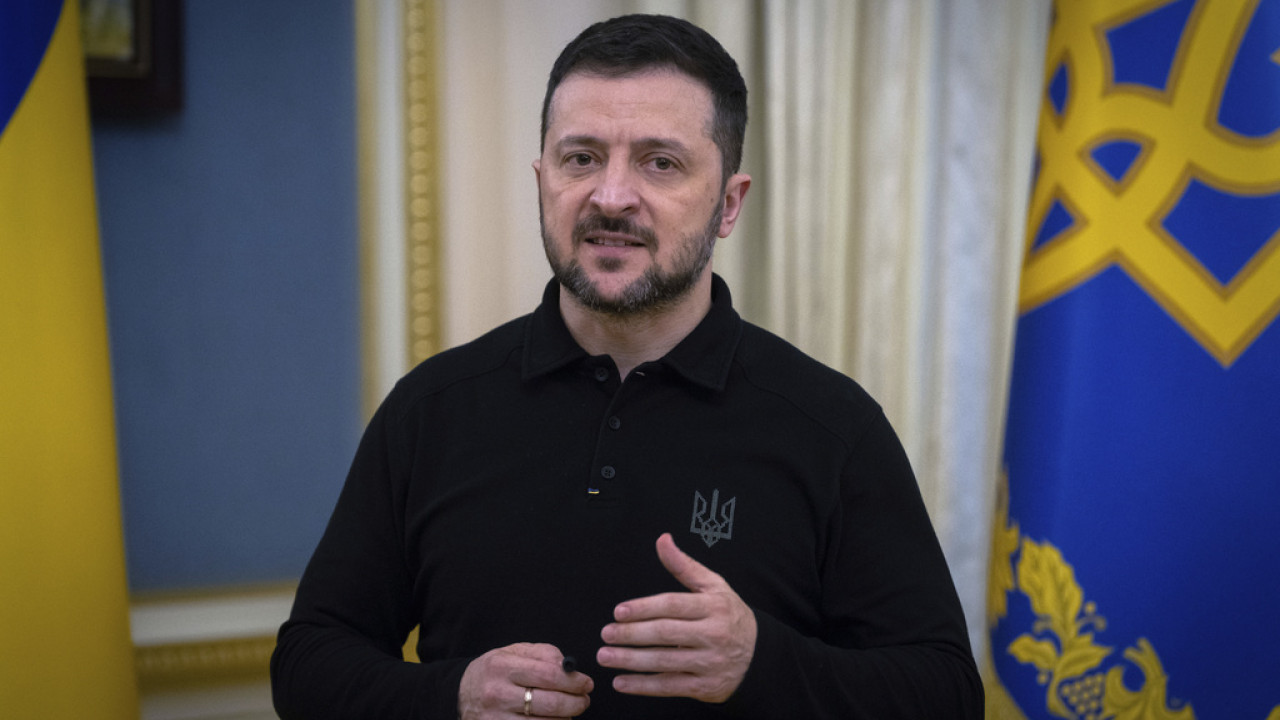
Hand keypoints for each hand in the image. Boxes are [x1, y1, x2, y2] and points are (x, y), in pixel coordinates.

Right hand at [458, 643, 592, 718]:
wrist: (461, 694)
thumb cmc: (495, 671)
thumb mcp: (513, 652)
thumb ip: (544, 654)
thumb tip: (570, 668)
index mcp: (502, 667)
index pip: (548, 675)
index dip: (574, 681)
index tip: (586, 683)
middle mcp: (497, 694)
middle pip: (550, 703)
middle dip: (576, 703)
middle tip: (584, 700)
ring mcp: (496, 719)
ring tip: (569, 712)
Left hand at [597, 533, 756, 702]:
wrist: (759, 656)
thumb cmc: (730, 616)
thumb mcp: (714, 586)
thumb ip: (684, 565)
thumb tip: (662, 540)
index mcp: (713, 607)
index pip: (673, 605)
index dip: (643, 608)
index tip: (619, 612)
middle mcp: (713, 634)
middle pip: (665, 633)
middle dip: (631, 634)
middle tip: (606, 633)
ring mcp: (709, 663)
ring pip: (664, 661)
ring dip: (630, 660)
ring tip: (605, 656)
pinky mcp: (704, 687)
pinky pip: (669, 686)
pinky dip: (642, 686)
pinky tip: (621, 682)